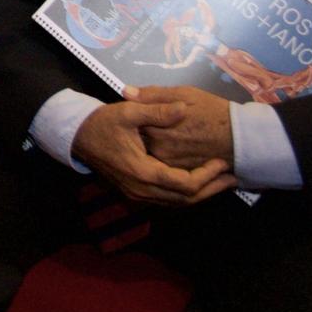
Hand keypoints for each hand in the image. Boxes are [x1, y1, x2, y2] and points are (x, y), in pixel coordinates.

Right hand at [70, 99, 235, 205]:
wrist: (78, 137)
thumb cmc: (104, 123)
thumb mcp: (129, 112)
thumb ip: (157, 111)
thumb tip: (184, 108)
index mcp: (142, 172)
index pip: (184, 184)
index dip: (207, 176)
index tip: (222, 162)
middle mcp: (142, 190)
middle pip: (185, 200)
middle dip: (211, 189)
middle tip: (233, 177)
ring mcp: (138, 195)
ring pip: (178, 203)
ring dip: (202, 194)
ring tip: (223, 181)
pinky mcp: (137, 193)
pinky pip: (168, 200)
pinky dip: (186, 194)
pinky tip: (200, 183)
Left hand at [128, 85, 235, 169]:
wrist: (240, 139)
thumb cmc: (213, 112)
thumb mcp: (184, 94)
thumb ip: (153, 95)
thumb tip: (125, 91)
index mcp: (155, 128)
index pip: (131, 121)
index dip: (134, 114)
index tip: (137, 109)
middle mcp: (157, 150)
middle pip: (138, 139)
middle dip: (140, 131)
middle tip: (154, 123)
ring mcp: (167, 164)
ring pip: (149, 153)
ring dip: (150, 145)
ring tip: (166, 134)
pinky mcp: (178, 173)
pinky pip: (162, 165)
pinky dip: (162, 157)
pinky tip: (171, 146)